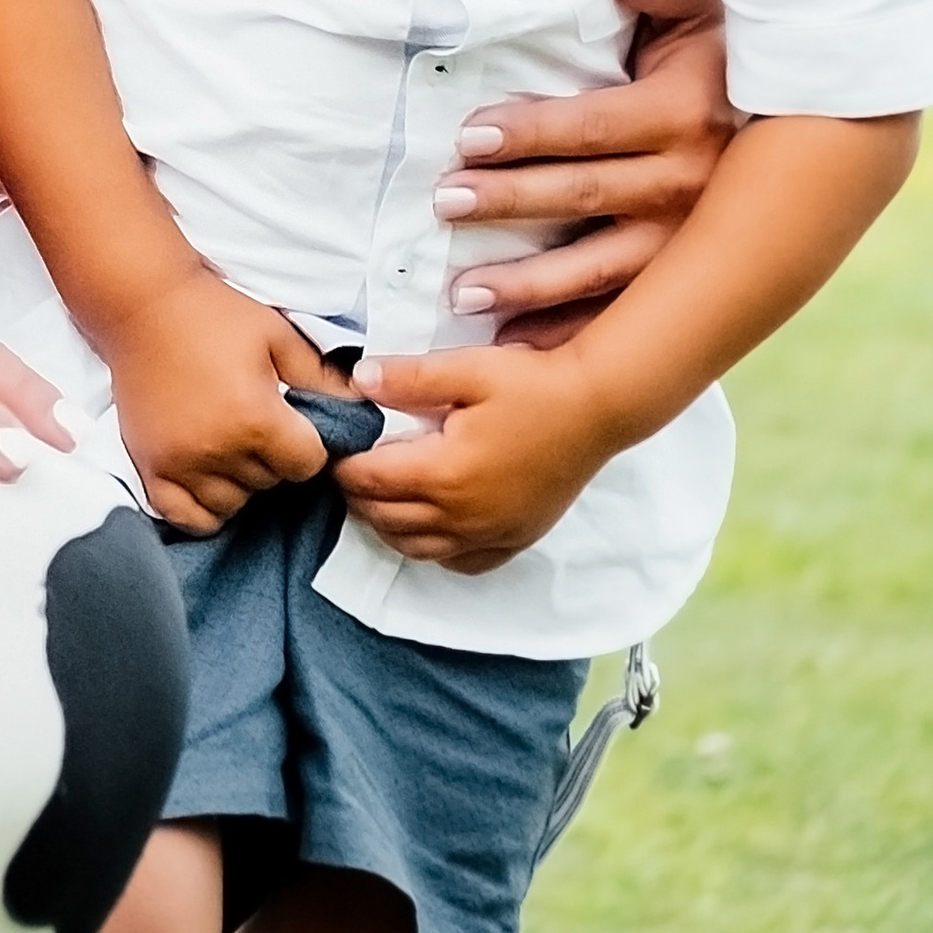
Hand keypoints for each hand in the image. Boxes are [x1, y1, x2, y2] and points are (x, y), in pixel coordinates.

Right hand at [104, 269, 332, 536]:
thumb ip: (322, 378)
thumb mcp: (278, 336)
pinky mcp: (149, 467)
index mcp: (256, 420)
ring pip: (232, 504)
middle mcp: (218, 451)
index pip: (307, 466)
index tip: (294, 422)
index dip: (308, 444)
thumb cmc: (213, 314)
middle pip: (270, 484)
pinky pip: (184, 517)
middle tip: (258, 421)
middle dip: (273, 458)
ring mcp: (180, 464)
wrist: (142, 304)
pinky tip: (207, 477)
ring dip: (240, 482)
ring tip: (231, 444)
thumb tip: (362, 408)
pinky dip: (202, 506)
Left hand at [336, 344, 615, 569]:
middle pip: (385, 519)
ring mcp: (489, 533)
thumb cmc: (533, 384)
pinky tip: (429, 525)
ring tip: (378, 495)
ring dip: (387, 525)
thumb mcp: (467, 370)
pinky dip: (433, 548)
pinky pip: (460, 562)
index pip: (370, 481)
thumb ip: (408, 378)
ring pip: (416, 548)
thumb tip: (358, 382)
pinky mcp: (514, 539)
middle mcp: (462, 515)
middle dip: (358, 495)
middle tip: (349, 469)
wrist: (598, 407)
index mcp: (444, 473)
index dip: (343, 466)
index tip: (335, 448)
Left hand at [440, 0, 737, 348]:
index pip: (593, 128)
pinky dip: (568, 333)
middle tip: (444, 202)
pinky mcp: (684, 281)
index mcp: (684, 117)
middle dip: (510, 201)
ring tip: (461, 293)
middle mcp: (689, 185)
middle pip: (583, 197)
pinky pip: (621, 314)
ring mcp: (688, 242)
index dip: (531, 132)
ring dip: (528, 283)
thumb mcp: (706, 12)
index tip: (469, 136)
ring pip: (598, 268)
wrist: (808, 131)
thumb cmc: (727, 58)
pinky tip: (516, 347)